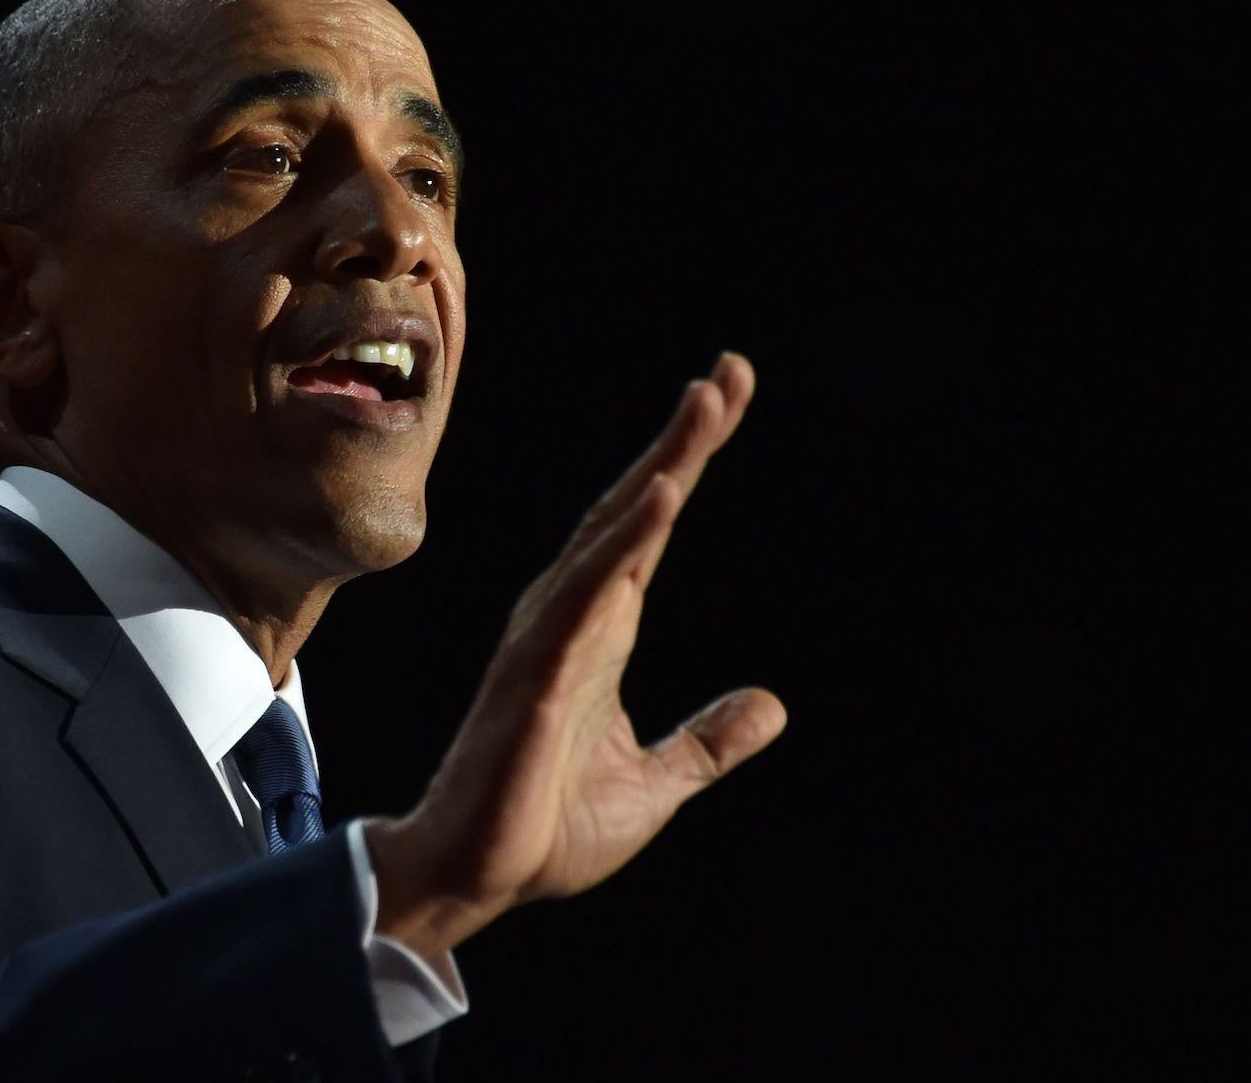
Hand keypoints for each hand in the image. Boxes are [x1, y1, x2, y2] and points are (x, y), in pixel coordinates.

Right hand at [363, 351, 786, 957]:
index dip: (685, 463)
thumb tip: (771, 705)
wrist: (478, 876)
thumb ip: (709, 741)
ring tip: (704, 408)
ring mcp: (549, 642)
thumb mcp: (657, 783)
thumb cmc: (548, 826)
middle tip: (730, 373)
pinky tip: (661, 502)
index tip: (724, 397)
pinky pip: (586, 598)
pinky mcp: (537, 678)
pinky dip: (624, 544)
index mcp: (599, 633)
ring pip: (609, 536)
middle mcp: (571, 618)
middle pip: (632, 510)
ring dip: (660, 469)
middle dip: (680, 442)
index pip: (650, 530)